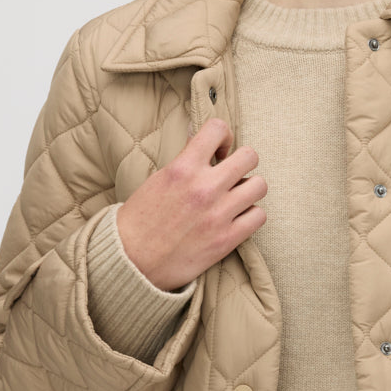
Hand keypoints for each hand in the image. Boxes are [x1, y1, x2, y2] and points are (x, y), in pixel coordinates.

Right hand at [116, 118, 266, 290]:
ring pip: (260, 185)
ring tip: (235, 197)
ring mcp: (219, 214)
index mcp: (183, 168)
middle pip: (250, 157)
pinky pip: (259, 216)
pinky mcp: (227, 239)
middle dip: (241, 162)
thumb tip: (202, 141)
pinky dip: (250, 215)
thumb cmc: (140, 220)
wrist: (131, 262)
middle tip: (230, 174)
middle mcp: (205, 188)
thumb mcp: (158, 179)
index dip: (223, 136)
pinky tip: (236, 218)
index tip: (218, 151)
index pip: (217, 129)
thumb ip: (185, 161)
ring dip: (249, 189)